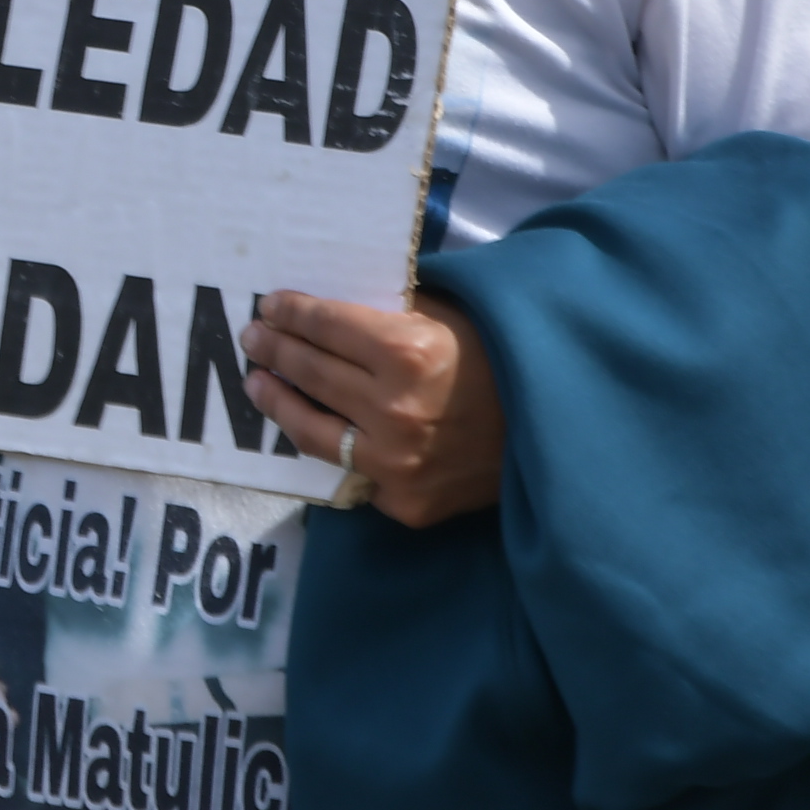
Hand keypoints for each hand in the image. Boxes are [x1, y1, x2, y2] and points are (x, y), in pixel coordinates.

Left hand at [241, 289, 502, 526]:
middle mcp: (394, 410)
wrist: (556, 437)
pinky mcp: (403, 503)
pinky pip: (351, 472)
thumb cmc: (502, 365)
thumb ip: (391, 312)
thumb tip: (330, 307)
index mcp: (408, 352)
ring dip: (277, 402)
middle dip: (274, 349)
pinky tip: (310, 427)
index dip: (291, 313)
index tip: (269, 306)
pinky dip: (331, 447)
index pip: (325, 326)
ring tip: (258, 383)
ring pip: (312, 430)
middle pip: (310, 372)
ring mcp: (396, 464)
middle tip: (253, 337)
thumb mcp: (450, 318)